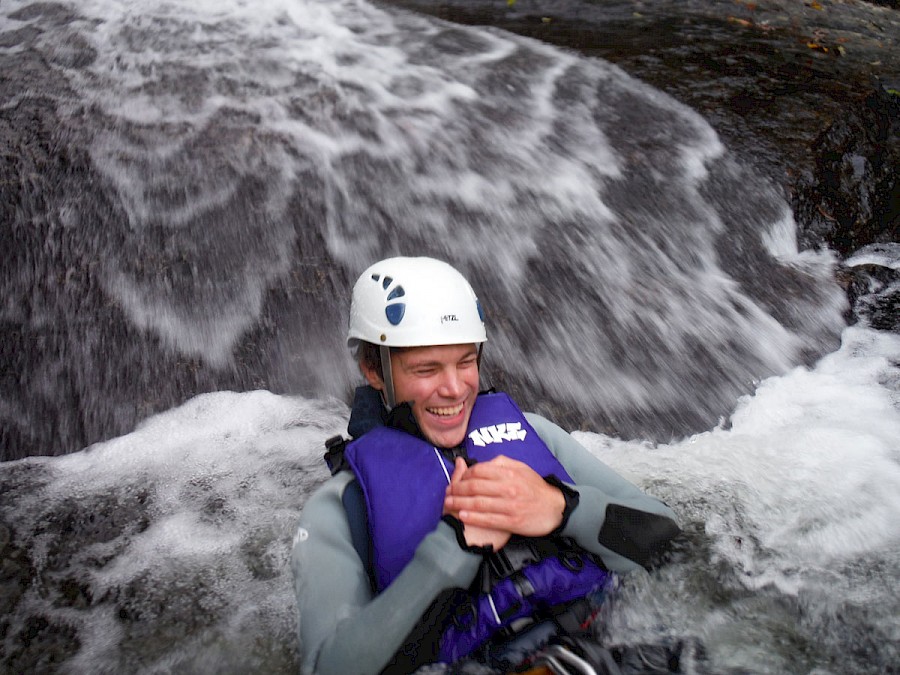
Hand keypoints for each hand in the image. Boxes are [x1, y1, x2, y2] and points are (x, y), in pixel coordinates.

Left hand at [443, 455, 565, 539]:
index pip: (479, 471)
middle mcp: (508, 488)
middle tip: (447, 493)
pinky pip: (487, 519)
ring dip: (459, 504)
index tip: (456, 479)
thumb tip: (484, 462)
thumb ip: (502, 463)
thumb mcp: (522, 469)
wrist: (554, 509)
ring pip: (478, 503)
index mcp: (509, 473)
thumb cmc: (535, 488)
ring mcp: (509, 505)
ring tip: (448, 505)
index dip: (464, 475)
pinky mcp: (511, 521)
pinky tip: (461, 517)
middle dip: (457, 489)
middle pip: (475, 487)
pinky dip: (472, 518)